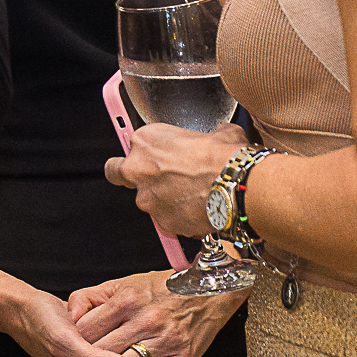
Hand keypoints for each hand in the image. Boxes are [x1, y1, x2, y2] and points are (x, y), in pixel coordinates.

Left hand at [68, 270, 245, 356]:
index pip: (86, 330)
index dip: (76, 344)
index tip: (76, 351)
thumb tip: (69, 315)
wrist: (208, 288)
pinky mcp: (183, 356)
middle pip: (102, 352)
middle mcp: (145, 319)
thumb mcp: (123, 283)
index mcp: (126, 299)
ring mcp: (165, 339)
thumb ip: (91, 297)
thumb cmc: (160, 288)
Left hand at [104, 122, 244, 236]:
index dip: (145, 153)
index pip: (129, 147)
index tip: (156, 157)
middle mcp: (139, 171)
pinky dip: (181, 218)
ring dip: (164, 200)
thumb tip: (220, 135)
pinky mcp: (163, 223)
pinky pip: (169, 220)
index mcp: (146, 141)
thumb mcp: (217, 133)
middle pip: (120, 176)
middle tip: (160, 180)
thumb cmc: (225, 157)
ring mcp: (148, 200)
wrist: (236, 186)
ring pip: (149, 202)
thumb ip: (208, 136)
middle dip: (137, 178)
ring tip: (193, 196)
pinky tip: (200, 210)